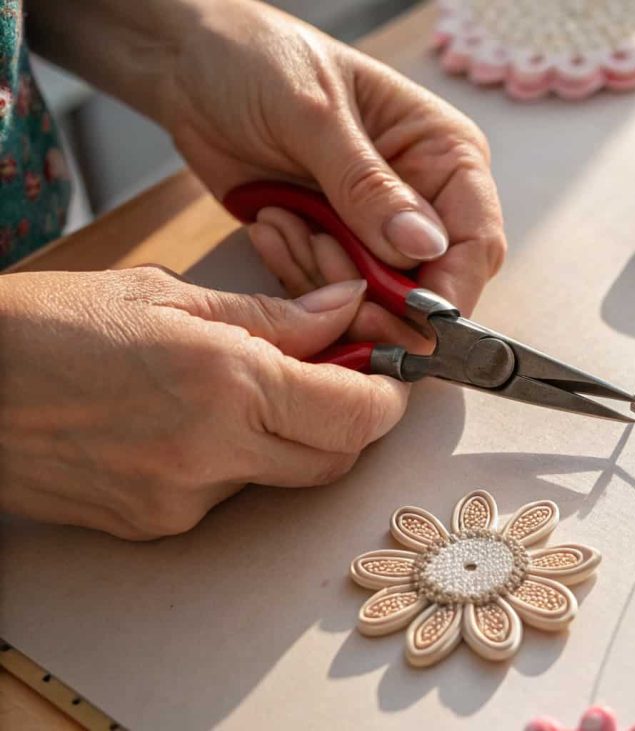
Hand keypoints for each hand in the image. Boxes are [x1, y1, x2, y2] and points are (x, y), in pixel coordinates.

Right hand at [0, 268, 406, 538]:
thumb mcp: (170, 297)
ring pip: (282, 478)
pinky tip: (192, 421)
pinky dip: (235, 460)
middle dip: (350, 421)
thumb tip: (344, 311)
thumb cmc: (52, 327)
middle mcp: (212, 454)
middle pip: (335, 459)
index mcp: (226, 384)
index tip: (389, 372)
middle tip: (335, 377)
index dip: (389, 395)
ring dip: (289, 438)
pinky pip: (228, 495)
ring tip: (241, 388)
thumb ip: (276, 316)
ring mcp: (181, 500)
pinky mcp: (154, 525)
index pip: (356, 413)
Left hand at [166, 1, 505, 315]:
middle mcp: (423, 198)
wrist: (192, 64)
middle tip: (320, 260)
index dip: (448, 291)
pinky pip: (331, 296)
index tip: (404, 314)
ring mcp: (377, 229)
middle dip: (378, 297)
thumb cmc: (261, 60)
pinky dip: (296, 275)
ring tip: (279, 219)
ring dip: (323, 277)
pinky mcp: (334, 248)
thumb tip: (424, 246)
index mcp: (445, 154)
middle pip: (433, 286)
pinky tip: (268, 223)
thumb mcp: (314, 115)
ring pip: (379, 302)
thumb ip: (368, 186)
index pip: (476, 242)